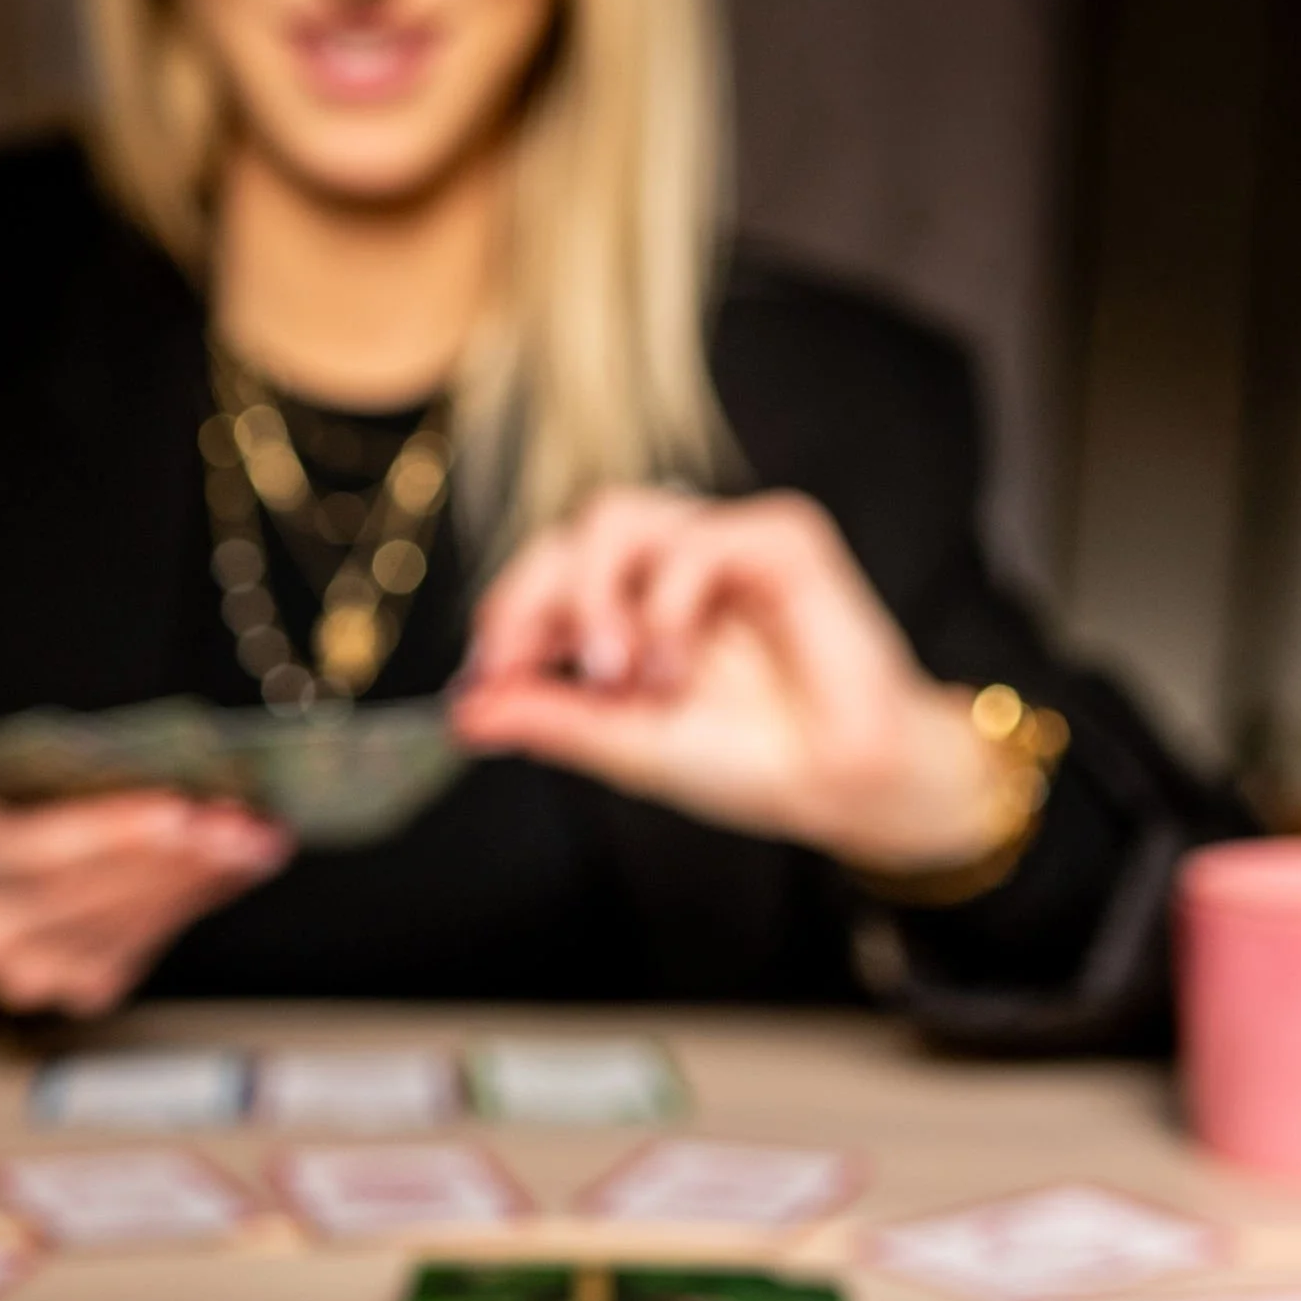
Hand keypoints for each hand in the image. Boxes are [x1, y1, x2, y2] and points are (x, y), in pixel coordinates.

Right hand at [0, 784, 290, 1016]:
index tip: (182, 811)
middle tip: (247, 827)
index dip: (117, 832)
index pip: (43, 850)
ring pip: (129, 924)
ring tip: (254, 845)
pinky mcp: (74, 990)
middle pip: (97, 894)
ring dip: (201, 883)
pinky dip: (190, 905)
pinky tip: (229, 873)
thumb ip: (75, 786)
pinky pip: (144, 945)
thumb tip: (181, 790)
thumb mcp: (3, 779)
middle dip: (181, 857)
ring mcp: (29, 973)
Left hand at [453, 487, 1013, 874]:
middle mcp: (675, 564)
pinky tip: (676, 666)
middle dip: (537, 597)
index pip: (551, 571)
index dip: (508, 610)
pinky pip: (697, 538)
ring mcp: (726, 544)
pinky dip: (669, 603)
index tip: (485, 673)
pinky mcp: (781, 537)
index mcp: (635, 605)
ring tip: (622, 677)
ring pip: (620, 515)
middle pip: (577, 530)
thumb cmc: (748, 762)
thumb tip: (463, 711)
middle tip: (530, 667)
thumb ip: (550, 718)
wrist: (837, 785)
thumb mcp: (624, 744)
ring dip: (599, 599)